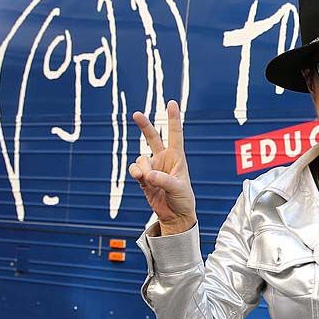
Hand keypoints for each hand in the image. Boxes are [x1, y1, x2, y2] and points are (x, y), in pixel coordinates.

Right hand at [129, 100, 196, 234]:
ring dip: (144, 169)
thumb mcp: (178, 189)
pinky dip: (136, 173)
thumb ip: (163, 180)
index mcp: (177, 157)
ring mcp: (153, 167)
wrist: (175, 215)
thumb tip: (148, 174)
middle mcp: (164, 159)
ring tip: (152, 181)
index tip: (171, 103)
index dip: (173, 118)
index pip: (175, 134)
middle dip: (144, 126)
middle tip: (136, 114)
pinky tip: (140, 178)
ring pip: (141, 159)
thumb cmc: (183, 200)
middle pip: (153, 137)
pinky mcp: (143, 178)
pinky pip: (135, 169)